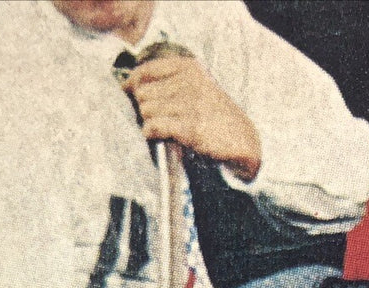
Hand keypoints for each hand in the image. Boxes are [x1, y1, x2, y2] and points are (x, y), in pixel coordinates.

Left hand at [125, 54, 262, 180]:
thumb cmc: (212, 113)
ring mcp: (190, 104)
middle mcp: (189, 82)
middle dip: (144, 107)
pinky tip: (157, 136)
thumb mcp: (195, 85)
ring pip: (146, 110)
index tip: (130, 94)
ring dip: (149, 122)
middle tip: (156, 117)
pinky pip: (153, 126)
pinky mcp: (190, 128)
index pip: (145, 71)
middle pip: (143, 93)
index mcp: (188, 68)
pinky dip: (151, 133)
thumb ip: (167, 80)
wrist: (240, 137)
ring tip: (162, 128)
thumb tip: (128, 84)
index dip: (133, 85)